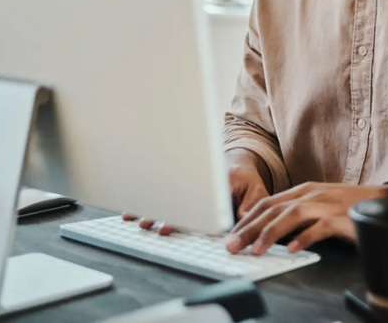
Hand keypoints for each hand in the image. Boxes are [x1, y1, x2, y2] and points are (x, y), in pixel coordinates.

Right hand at [128, 151, 269, 232]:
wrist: (237, 164)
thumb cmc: (246, 179)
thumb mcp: (256, 188)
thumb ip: (251, 202)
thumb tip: (242, 216)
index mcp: (215, 182)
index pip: (196, 199)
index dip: (182, 214)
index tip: (168, 224)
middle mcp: (197, 183)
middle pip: (176, 199)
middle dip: (160, 212)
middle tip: (145, 223)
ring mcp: (187, 187)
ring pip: (167, 197)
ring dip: (150, 207)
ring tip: (133, 217)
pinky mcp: (183, 192)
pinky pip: (164, 196)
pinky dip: (148, 202)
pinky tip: (131, 210)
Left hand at [224, 182, 385, 255]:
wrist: (381, 199)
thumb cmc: (348, 205)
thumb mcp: (317, 203)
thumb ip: (295, 212)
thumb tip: (268, 229)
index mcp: (302, 191)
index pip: (266, 203)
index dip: (246, 220)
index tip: (232, 235)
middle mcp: (311, 195)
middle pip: (273, 210)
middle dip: (249, 228)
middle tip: (233, 246)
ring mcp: (326, 205)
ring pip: (291, 215)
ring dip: (271, 233)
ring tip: (257, 249)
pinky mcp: (341, 218)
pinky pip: (319, 228)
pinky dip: (304, 238)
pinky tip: (293, 249)